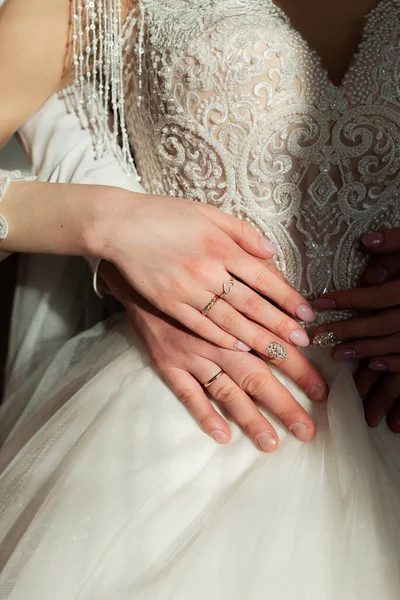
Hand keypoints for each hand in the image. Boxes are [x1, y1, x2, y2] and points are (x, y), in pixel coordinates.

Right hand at [97, 190, 314, 354]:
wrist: (119, 226)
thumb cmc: (164, 215)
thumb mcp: (207, 212)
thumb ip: (241, 231)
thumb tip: (270, 250)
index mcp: (221, 246)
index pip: (264, 277)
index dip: (288, 297)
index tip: (307, 314)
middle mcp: (208, 271)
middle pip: (251, 304)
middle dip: (279, 325)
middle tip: (303, 343)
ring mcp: (187, 291)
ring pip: (229, 320)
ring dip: (257, 339)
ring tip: (280, 353)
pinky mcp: (168, 304)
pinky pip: (200, 325)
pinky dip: (221, 338)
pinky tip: (239, 349)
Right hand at [100, 262, 328, 450]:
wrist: (130, 252)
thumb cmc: (174, 243)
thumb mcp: (212, 227)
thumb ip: (246, 242)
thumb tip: (273, 253)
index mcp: (231, 306)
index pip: (273, 338)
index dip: (299, 363)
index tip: (321, 387)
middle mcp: (215, 336)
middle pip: (257, 373)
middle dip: (284, 403)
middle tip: (308, 429)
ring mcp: (190, 352)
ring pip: (225, 390)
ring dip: (250, 417)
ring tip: (272, 444)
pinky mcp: (166, 360)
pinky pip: (186, 392)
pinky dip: (202, 413)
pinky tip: (221, 435)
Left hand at [312, 228, 399, 430]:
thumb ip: (399, 241)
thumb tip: (367, 240)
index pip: (378, 296)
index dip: (348, 299)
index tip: (320, 302)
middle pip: (383, 325)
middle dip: (350, 331)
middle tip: (321, 338)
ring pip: (397, 348)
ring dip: (367, 353)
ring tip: (338, 355)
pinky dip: (394, 366)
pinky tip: (373, 368)